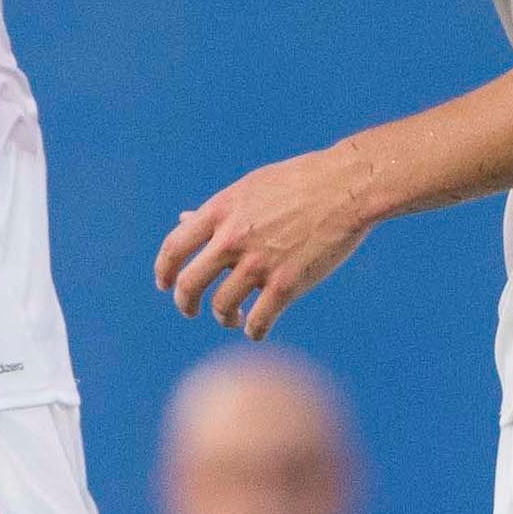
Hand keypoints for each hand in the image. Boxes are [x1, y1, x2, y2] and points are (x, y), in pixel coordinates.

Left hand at [157, 142, 381, 336]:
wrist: (348, 187)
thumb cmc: (301, 182)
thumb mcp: (250, 188)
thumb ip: (217, 211)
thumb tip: (184, 219)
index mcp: (220, 211)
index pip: (174, 248)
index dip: (164, 271)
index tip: (165, 284)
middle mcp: (232, 239)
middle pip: (189, 284)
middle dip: (185, 303)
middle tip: (191, 310)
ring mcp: (259, 263)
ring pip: (221, 306)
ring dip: (224, 317)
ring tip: (232, 318)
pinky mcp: (287, 285)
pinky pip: (258, 321)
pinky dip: (254, 331)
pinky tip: (257, 330)